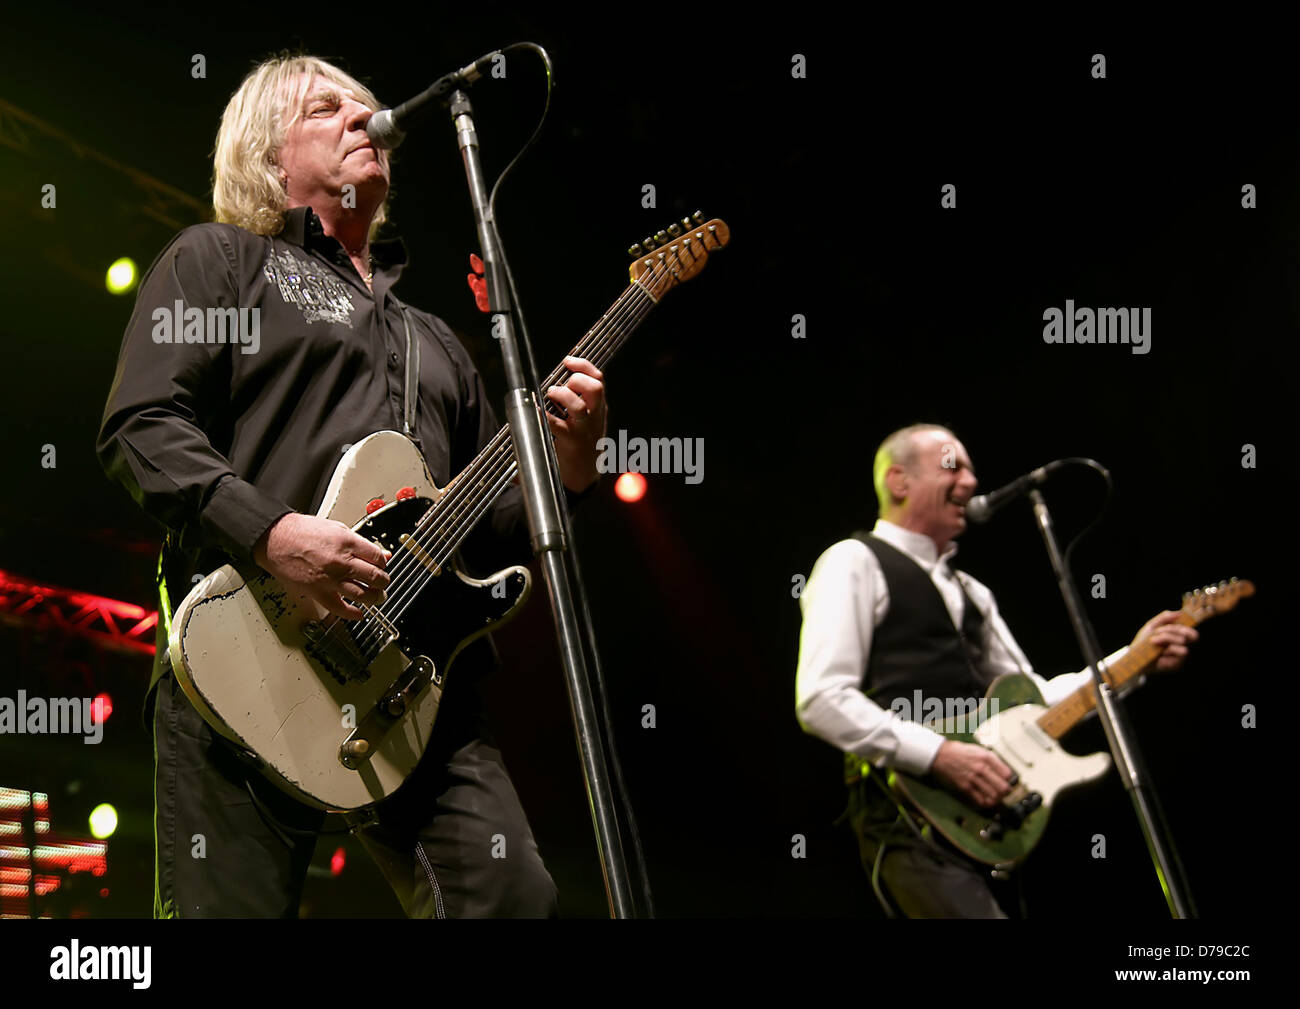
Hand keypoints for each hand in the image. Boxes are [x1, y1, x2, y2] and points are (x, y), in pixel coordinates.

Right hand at [253, 513, 389, 619]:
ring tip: (376, 597)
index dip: (383, 563)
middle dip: (383, 581)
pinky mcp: (318, 592)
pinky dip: (353, 614)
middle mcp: (341, 562)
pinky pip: (340, 609)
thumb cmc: (302, 531)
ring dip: (374, 598)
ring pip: (362, 595)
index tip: (382, 566)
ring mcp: (330, 579)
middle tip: (383, 583)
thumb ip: (360, 542)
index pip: (378, 557)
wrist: (275, 539)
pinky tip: (360, 613)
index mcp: (347, 543)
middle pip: (375, 577)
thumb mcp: (336, 528)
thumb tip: (381, 553)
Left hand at [545, 356, 606, 492]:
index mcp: (599, 408)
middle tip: (563, 384)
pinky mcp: (570, 442)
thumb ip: (581, 400)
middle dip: (577, 380)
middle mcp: (594, 417)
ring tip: (551, 394)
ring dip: (562, 395)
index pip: (598, 379)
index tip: (567, 361)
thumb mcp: (589, 419)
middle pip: (595, 388)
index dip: (583, 366)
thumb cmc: (582, 443)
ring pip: (578, 406)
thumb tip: (557, 381)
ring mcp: (583, 430)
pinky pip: (556, 425)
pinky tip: (536, 411)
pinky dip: (544, 415)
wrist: (584, 474)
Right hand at [930, 740, 1014, 808]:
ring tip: (995, 798)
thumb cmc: (959, 752)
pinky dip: (985, 803)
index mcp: (987, 758)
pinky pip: (980, 801)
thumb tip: (1004, 772)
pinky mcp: (964, 787)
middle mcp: (982, 768)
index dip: (1009, 780)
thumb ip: (992, 760)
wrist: (939, 755)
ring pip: (994, 796)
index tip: (1007, 782)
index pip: (1008, 775)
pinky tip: (985, 801)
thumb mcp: (978, 750)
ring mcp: (973, 779)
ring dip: (996, 799)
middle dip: (1005, 792)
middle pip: (1003, 788)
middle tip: (1003, 792)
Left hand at [1131, 610, 1198, 671]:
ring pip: (1182, 641)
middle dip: (1175, 629)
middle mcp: (1181, 646)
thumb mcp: (1152, 626)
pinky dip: (1166, 649)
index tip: (1180, 620)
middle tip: (1159, 630)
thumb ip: (1165, 618)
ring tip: (1153, 640)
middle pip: (1193, 635)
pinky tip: (1158, 652)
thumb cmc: (1144, 641)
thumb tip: (1180, 613)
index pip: (1192, 632)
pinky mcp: (1176, 664)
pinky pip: (1177, 652)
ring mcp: (1180, 656)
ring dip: (1166, 637)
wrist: (1135, 657)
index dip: (1189, 626)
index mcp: (1178, 637)